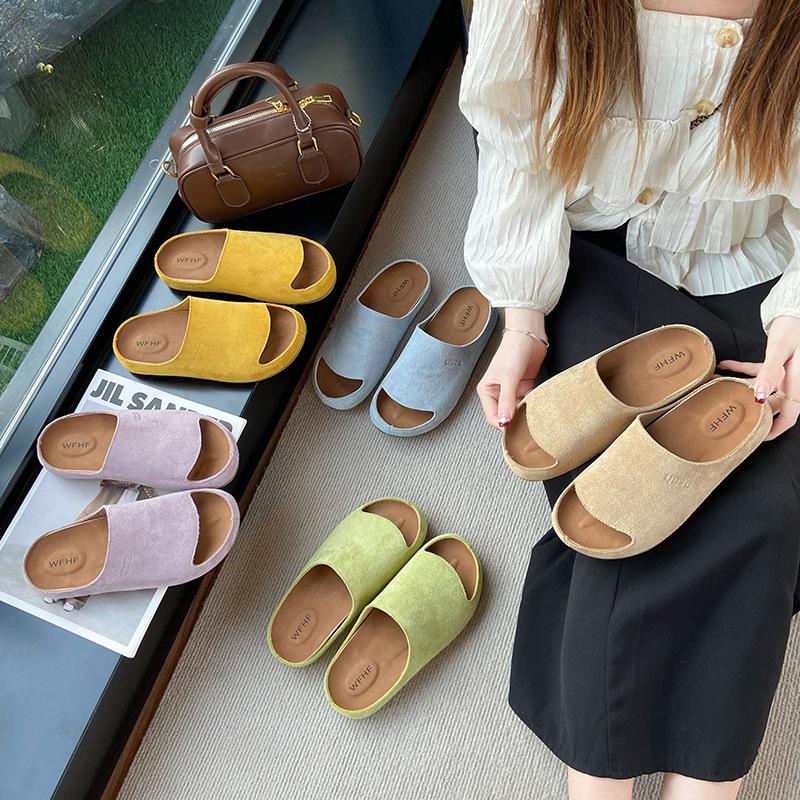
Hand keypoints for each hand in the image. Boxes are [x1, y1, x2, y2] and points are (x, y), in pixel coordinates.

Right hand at [477, 308, 547, 429]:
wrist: (529, 334)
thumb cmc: (513, 350)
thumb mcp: (508, 377)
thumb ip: (507, 401)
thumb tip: (504, 422)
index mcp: (487, 391)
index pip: (492, 417)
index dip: (503, 424)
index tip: (515, 428)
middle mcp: (498, 393)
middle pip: (505, 416)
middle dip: (515, 420)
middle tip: (527, 423)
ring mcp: (512, 391)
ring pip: (518, 411)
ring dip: (525, 413)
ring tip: (533, 412)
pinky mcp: (524, 388)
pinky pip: (528, 402)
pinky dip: (533, 405)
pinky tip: (538, 404)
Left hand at [718, 315, 799, 439]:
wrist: (795, 309)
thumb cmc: (794, 328)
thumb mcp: (780, 351)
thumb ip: (769, 373)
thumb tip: (759, 398)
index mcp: (797, 383)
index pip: (790, 416)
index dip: (775, 430)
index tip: (757, 438)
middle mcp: (790, 382)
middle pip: (769, 404)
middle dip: (747, 408)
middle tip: (725, 410)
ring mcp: (783, 373)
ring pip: (759, 387)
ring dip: (738, 386)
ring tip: (715, 384)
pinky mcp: (776, 362)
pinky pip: (757, 371)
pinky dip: (741, 369)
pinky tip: (724, 364)